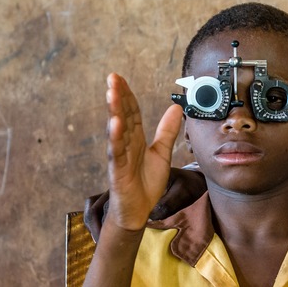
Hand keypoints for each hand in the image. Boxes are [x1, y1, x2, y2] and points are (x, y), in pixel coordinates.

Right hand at [104, 73, 182, 230]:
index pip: (131, 112)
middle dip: (117, 96)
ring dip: (114, 111)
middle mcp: (125, 143)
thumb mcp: (162, 153)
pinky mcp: (118, 170)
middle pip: (122, 116)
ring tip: (112, 93)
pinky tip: (115, 123)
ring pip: (117, 130)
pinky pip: (117, 152)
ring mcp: (120, 156)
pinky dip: (116, 137)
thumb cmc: (146, 182)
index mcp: (135, 139)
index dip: (128, 95)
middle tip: (112, 77)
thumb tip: (176, 108)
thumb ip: (167, 131)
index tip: (120, 78)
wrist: (139, 210)